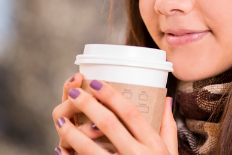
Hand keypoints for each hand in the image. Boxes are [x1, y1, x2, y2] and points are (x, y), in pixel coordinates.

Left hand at [54, 79, 177, 154]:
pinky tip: (62, 150)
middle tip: (73, 93)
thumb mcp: (170, 153)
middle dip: (88, 105)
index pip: (131, 113)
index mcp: (154, 145)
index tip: (96, 83)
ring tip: (61, 119)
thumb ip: (168, 127)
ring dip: (72, 132)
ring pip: (92, 148)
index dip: (112, 96)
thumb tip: (166, 99)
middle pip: (109, 124)